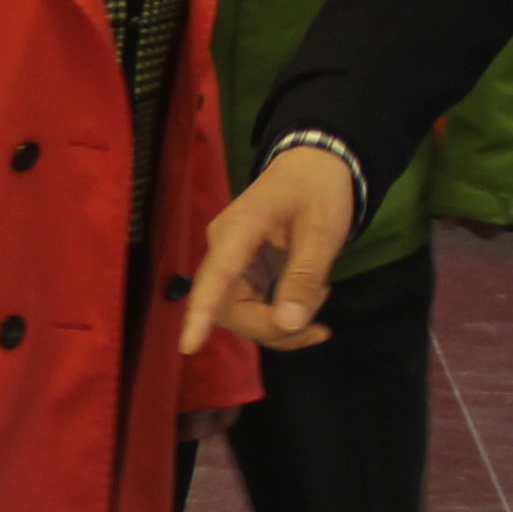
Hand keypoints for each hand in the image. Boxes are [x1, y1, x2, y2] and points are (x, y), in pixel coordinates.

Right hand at [187, 147, 359, 352]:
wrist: (315, 165)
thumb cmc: (319, 190)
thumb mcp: (323, 231)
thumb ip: (305, 276)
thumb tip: (288, 324)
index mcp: (240, 229)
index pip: (216, 276)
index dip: (201, 312)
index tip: (189, 346)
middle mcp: (224, 248)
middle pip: (229, 307)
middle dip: (271, 329)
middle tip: (320, 329)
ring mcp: (230, 262)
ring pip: (241, 314)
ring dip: (278, 328)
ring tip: (320, 317)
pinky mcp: (242, 272)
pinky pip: (252, 308)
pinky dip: (279, 320)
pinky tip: (310, 313)